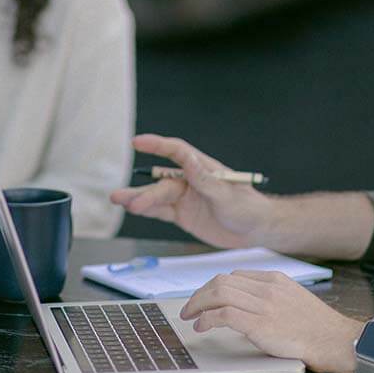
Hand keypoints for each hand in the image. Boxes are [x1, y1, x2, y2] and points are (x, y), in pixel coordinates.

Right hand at [109, 134, 273, 247]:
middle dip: (144, 191)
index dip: (156, 145)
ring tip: (118, 200)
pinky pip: (161, 211)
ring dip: (138, 198)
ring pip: (157, 196)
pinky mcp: (183, 214)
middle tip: (125, 199)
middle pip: (162, 182)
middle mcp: (191, 181)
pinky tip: (132, 208)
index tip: (137, 142)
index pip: (177, 152)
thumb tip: (189, 161)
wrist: (255, 230)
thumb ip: (206, 180)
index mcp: (203, 168)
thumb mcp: (227, 194)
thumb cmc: (247, 207)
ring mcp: (186, 198)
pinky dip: (147, 210)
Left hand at [181, 270, 355, 372]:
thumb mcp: (293, 298)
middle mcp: (267, 288)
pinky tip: (202, 326)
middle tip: (190, 307)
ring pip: (218, 294)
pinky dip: (207, 319)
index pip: (234, 276)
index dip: (214, 287)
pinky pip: (224, 315)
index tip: (205, 298)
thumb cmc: (316, 326)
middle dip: (200, 294)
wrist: (334, 340)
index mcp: (274, 279)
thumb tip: (244, 302)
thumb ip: (270, 295)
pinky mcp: (260, 324)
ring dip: (198, 305)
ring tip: (190, 316)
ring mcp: (264, 305)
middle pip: (221, 282)